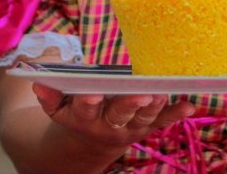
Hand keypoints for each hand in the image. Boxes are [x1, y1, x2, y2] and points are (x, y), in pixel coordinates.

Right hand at [32, 84, 195, 148]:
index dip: (87, 102)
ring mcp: (129, 128)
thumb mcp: (56, 107)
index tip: (92, 94)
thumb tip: (38, 81)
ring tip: (162, 93)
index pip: (84, 110)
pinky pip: (161, 121)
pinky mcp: (144, 127)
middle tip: (140, 94)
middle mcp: (107, 126)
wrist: (85, 145)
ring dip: (153, 107)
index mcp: (83, 118)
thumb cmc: (72, 113)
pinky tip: (189, 105)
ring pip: (142, 118)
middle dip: (128, 104)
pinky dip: (175, 114)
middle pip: (118, 115)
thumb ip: (49, 95)